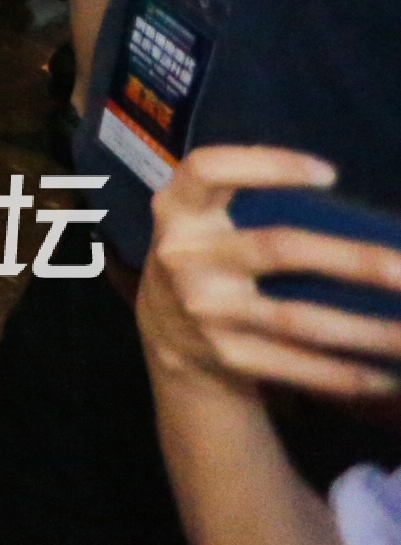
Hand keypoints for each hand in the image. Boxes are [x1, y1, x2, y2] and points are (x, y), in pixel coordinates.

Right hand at [140, 146, 400, 401]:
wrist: (165, 329)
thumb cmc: (209, 254)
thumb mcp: (205, 220)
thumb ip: (251, 206)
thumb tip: (363, 220)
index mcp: (179, 209)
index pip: (210, 170)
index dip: (267, 165)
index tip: (330, 174)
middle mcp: (186, 257)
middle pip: (277, 250)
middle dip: (351, 260)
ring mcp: (205, 311)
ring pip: (297, 320)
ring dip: (366, 331)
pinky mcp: (226, 356)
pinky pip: (297, 367)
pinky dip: (348, 376)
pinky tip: (389, 379)